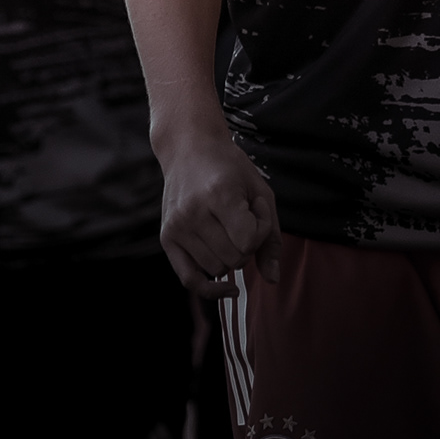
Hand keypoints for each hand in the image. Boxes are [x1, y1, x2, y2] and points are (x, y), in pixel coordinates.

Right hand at [155, 120, 278, 294]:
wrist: (189, 148)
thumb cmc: (230, 168)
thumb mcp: (260, 191)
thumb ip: (271, 237)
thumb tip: (273, 279)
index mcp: (218, 195)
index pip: (249, 241)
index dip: (261, 230)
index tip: (256, 207)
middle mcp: (192, 213)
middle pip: (235, 258)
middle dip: (247, 243)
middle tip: (241, 216)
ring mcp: (176, 227)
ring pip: (218, 269)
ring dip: (230, 255)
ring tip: (226, 227)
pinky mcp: (166, 238)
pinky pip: (190, 280)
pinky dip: (210, 289)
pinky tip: (226, 288)